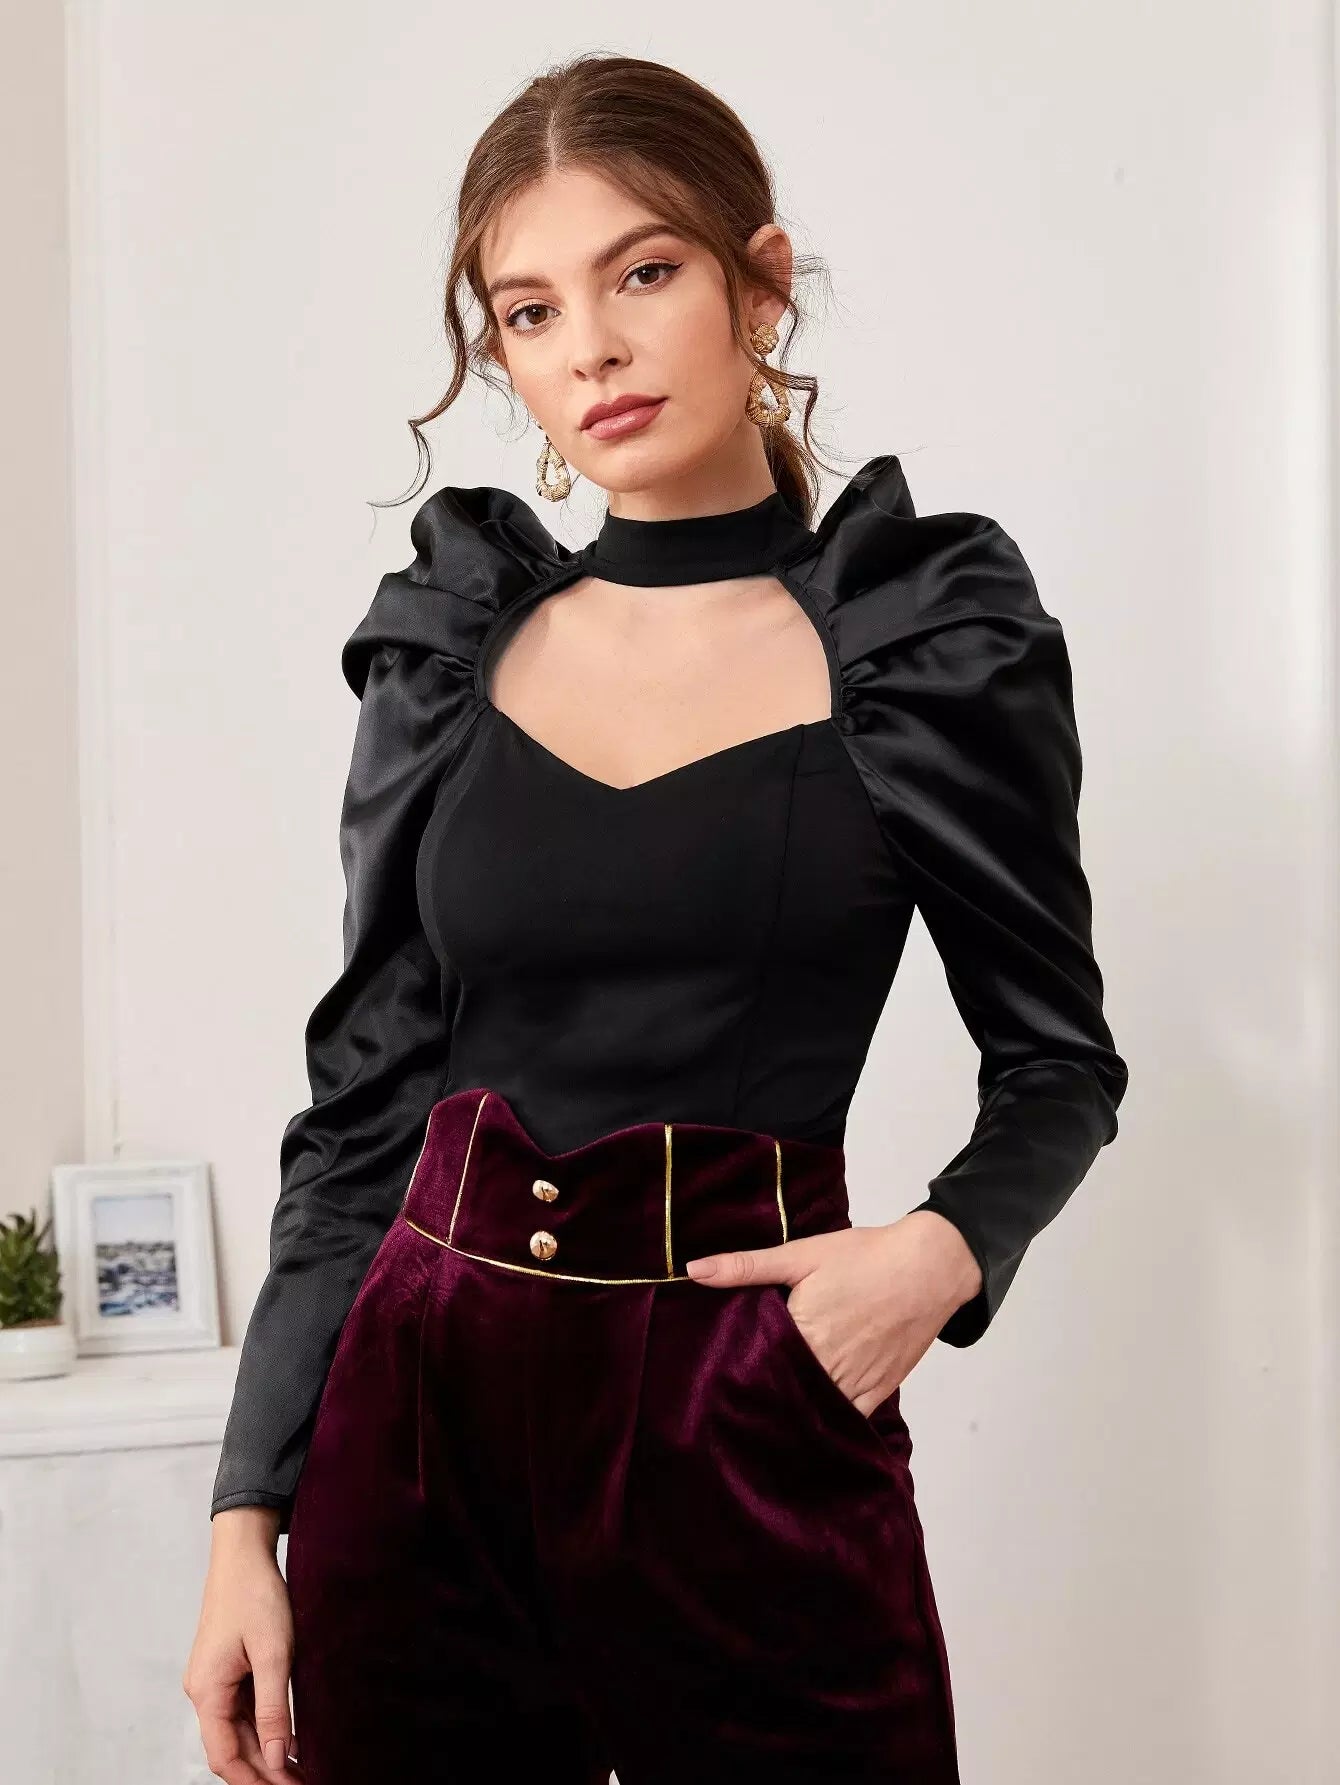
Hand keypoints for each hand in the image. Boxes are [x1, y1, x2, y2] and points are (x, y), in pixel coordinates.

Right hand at [183, 1508, 300, 1781]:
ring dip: (263, 1752)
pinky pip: (242, 1708)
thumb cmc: (255, 1594)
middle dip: (262, 1771)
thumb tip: (275, 1758)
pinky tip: (286, 1737)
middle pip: (230, 1747)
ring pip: (237, 1730)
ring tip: (299, 1768)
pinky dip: (262, 1727)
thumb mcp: (272, 1653)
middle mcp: (204, 1689)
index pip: (224, 1755)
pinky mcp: (227, 1668)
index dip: (254, 1780)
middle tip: (301, 1782)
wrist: (243, 1552)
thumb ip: (272, 1709)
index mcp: (207, 1690)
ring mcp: (214, 1679)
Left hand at [684, 1210, 982, 1415]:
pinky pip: (845, 1420)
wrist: (929, 1268)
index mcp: (802, 1330)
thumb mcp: (801, 1254)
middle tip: (722, 1405)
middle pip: (780, 1392)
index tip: (708, 1378)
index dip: (731, 1373)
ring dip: (787, 1413)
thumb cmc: (865, 1256)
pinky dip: (824, 1423)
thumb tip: (693, 1269)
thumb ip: (746, 1266)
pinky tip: (804, 1425)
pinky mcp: (878, 1391)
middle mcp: (827, 1363)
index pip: (753, 1364)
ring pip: (810, 1411)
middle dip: (756, 1396)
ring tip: (756, 1420)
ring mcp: (855, 1382)